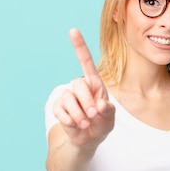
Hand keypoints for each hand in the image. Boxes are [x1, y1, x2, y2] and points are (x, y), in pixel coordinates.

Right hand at [53, 28, 114, 148]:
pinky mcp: (59, 108)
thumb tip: (100, 105)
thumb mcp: (110, 118)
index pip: (85, 62)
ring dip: (78, 115)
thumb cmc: (102, 124)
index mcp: (94, 84)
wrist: (88, 140)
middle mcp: (80, 87)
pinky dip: (70, 121)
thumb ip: (108, 111)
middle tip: (93, 116)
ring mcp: (68, 97)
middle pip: (77, 84)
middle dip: (86, 101)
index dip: (79, 46)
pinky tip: (76, 125)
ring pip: (67, 98)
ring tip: (86, 124)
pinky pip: (60, 111)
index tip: (73, 31)